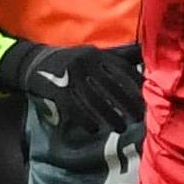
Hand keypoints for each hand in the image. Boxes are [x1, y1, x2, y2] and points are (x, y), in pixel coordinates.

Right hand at [0, 40, 143, 133]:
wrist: (33, 62)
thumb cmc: (72, 60)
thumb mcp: (94, 53)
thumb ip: (118, 56)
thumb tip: (145, 54)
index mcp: (98, 54)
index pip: (122, 70)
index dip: (137, 86)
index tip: (150, 99)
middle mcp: (86, 63)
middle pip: (112, 86)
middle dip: (128, 103)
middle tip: (140, 118)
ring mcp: (71, 76)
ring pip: (95, 99)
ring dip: (110, 115)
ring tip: (121, 128)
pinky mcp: (56, 89)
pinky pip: (74, 107)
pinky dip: (86, 119)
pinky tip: (95, 129)